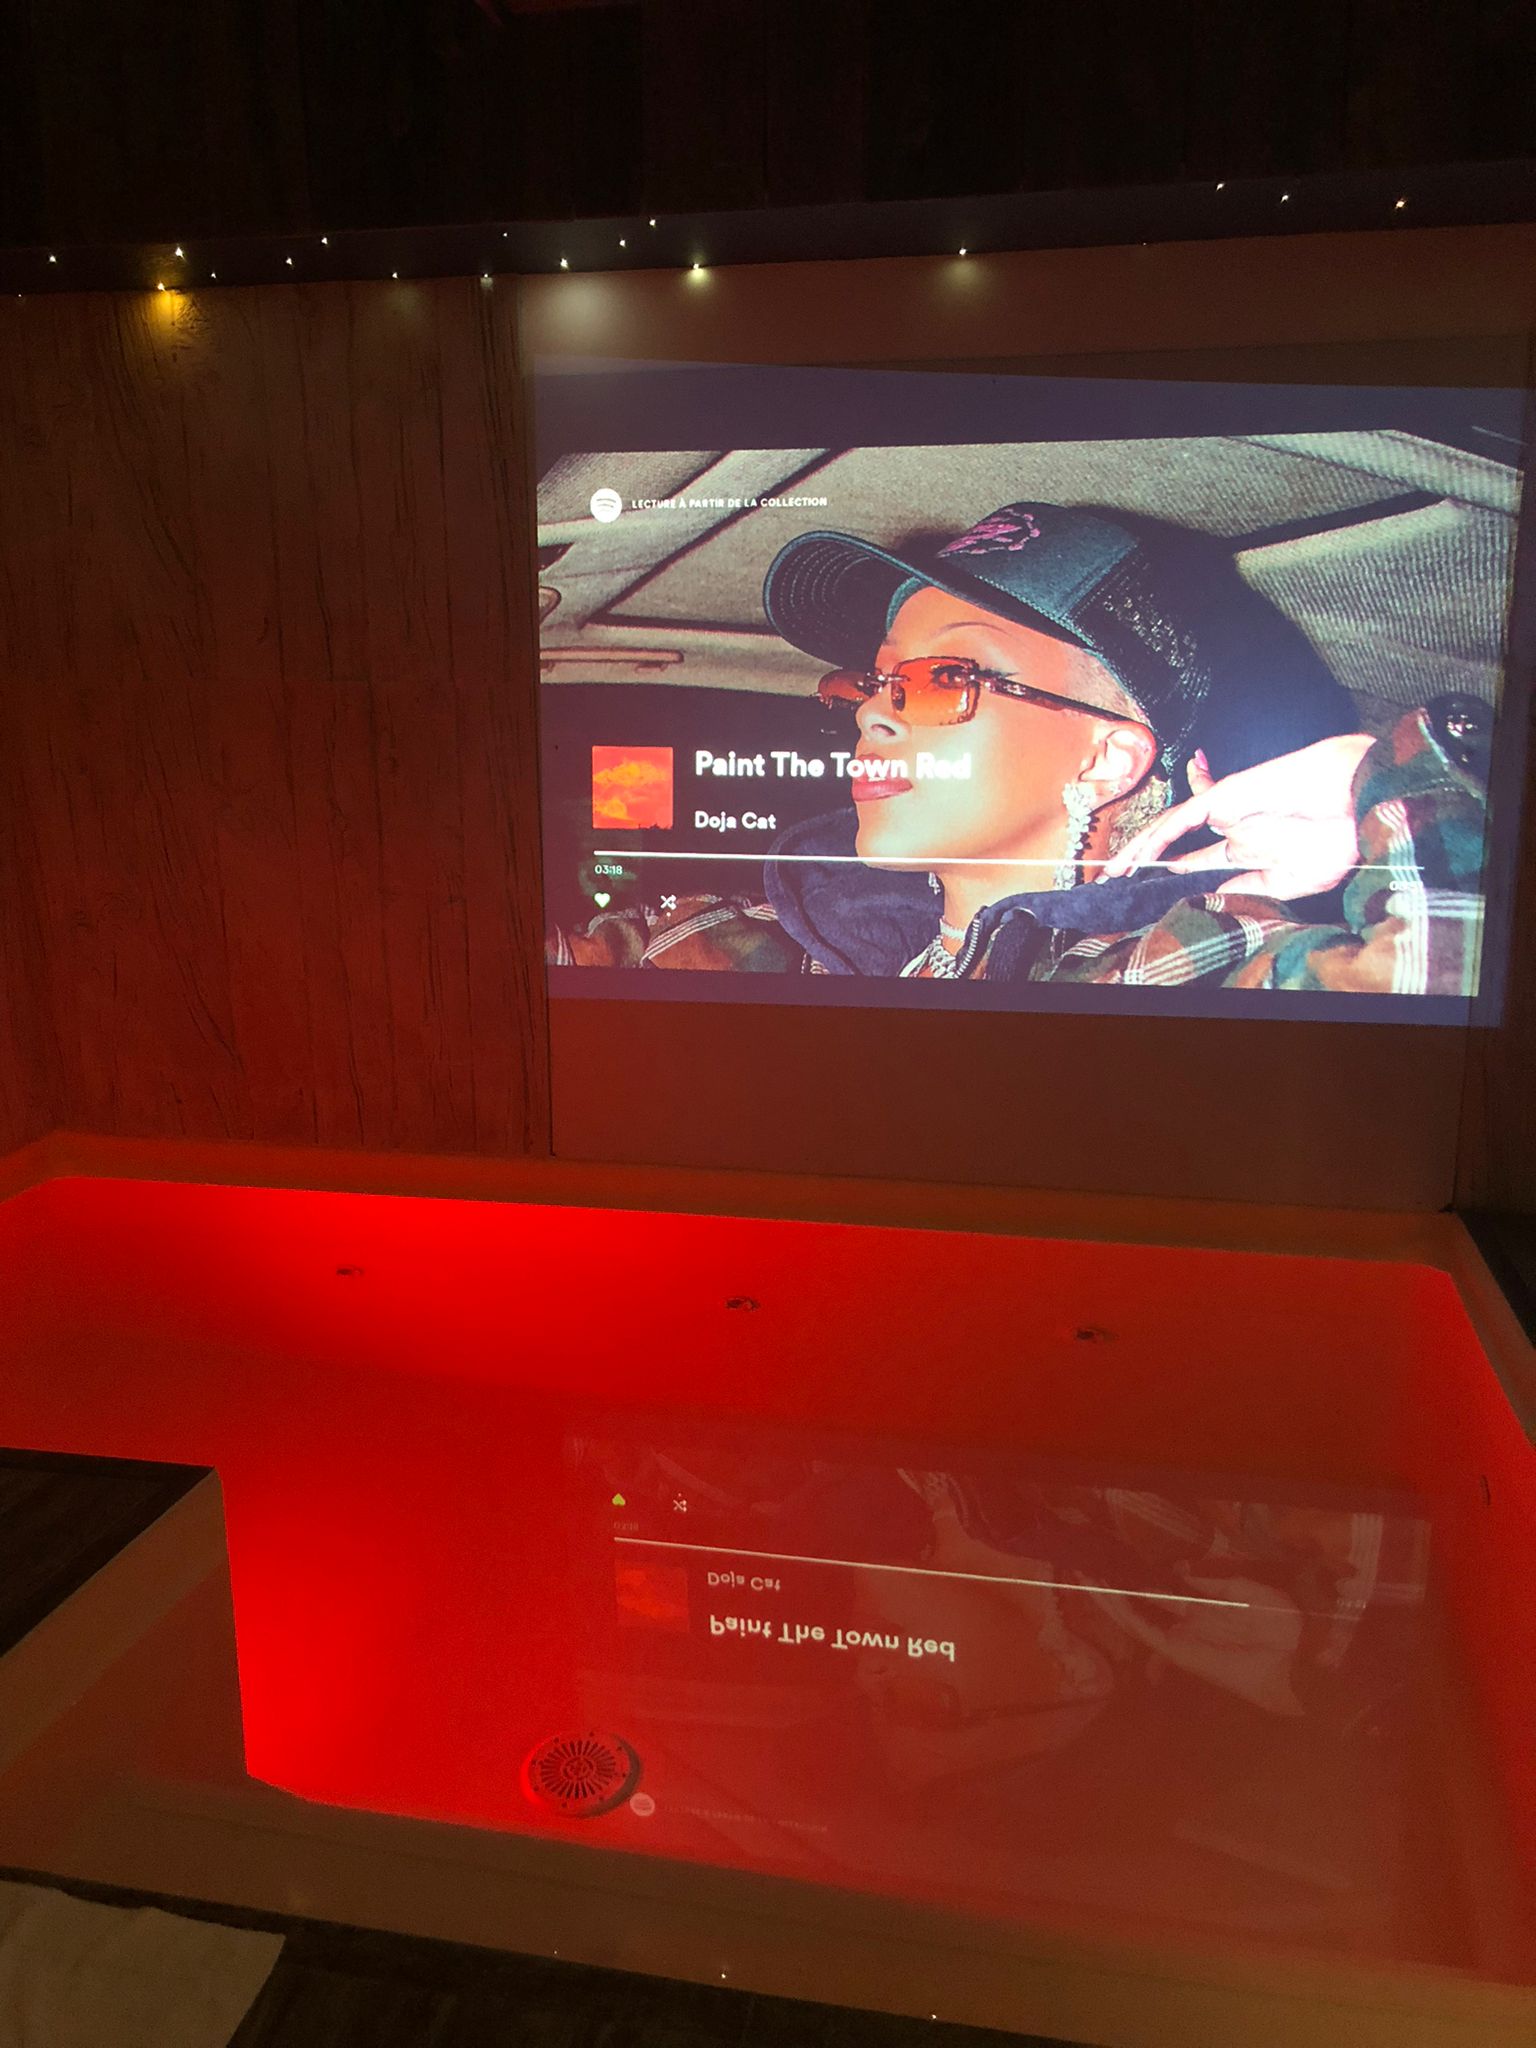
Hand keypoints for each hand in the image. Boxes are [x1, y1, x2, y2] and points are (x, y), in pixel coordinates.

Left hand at [1096, 734, 1376, 901]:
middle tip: (1116, 878)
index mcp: (1250, 850)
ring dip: (1140, 848)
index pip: (1198, 861)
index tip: (1145, 890)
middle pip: (1176, 843)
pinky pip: (1184, 816)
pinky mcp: (1227, 796)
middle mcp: (1233, 829)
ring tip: (1115, 869)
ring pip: (1171, 827)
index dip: (1172, 873)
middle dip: (1143, 860)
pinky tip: (1142, 856)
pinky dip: (1160, 836)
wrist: (1362, 802)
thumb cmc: (1340, 838)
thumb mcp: (1290, 882)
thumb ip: (1250, 888)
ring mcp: (1228, 812)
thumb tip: (1214, 899)